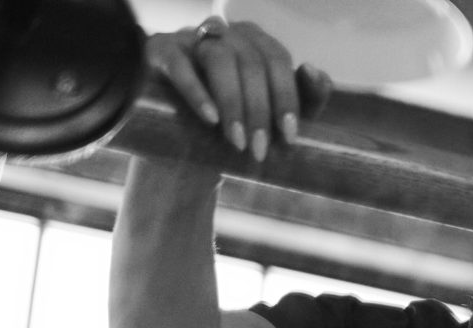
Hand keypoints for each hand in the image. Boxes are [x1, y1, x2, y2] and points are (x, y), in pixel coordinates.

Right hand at [145, 20, 327, 162]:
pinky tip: (210, 118)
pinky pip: (178, 62)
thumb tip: (314, 70)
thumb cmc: (232, 120)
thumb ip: (305, 96)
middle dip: (259, 109)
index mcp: (254, 41)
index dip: (287, 97)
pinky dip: (197, 90)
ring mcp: (189, 36)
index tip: (288, 137)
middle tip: (259, 150)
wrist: (174, 131)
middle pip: (250, 61)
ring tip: (237, 141)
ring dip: (232, 102)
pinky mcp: (158, 49)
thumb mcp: (273, 113)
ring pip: (219, 58)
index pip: (277, 59)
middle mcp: (224, 32)